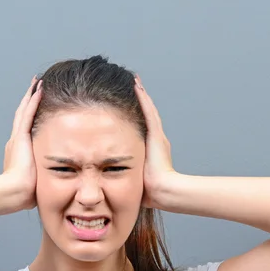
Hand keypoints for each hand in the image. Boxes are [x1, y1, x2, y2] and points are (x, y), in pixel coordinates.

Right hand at [2, 75, 42, 209]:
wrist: (15, 193)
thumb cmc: (26, 193)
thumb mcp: (37, 180)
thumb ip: (43, 176)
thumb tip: (54, 182)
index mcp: (19, 151)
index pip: (25, 129)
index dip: (30, 116)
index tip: (36, 105)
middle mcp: (15, 142)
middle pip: (22, 115)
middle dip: (29, 101)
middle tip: (35, 86)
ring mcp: (17, 138)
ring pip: (24, 111)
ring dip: (31, 95)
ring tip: (38, 81)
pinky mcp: (21, 138)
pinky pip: (28, 114)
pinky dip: (33, 101)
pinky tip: (39, 89)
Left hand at [134, 75, 177, 209]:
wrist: (161, 190)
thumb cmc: (147, 187)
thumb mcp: (132, 174)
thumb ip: (125, 168)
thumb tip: (108, 172)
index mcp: (148, 147)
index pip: (139, 126)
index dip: (133, 113)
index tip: (125, 101)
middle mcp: (154, 138)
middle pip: (145, 114)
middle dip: (138, 99)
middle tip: (130, 83)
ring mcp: (156, 135)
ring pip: (147, 109)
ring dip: (140, 94)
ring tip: (133, 80)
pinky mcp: (156, 134)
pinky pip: (148, 111)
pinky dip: (143, 98)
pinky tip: (136, 85)